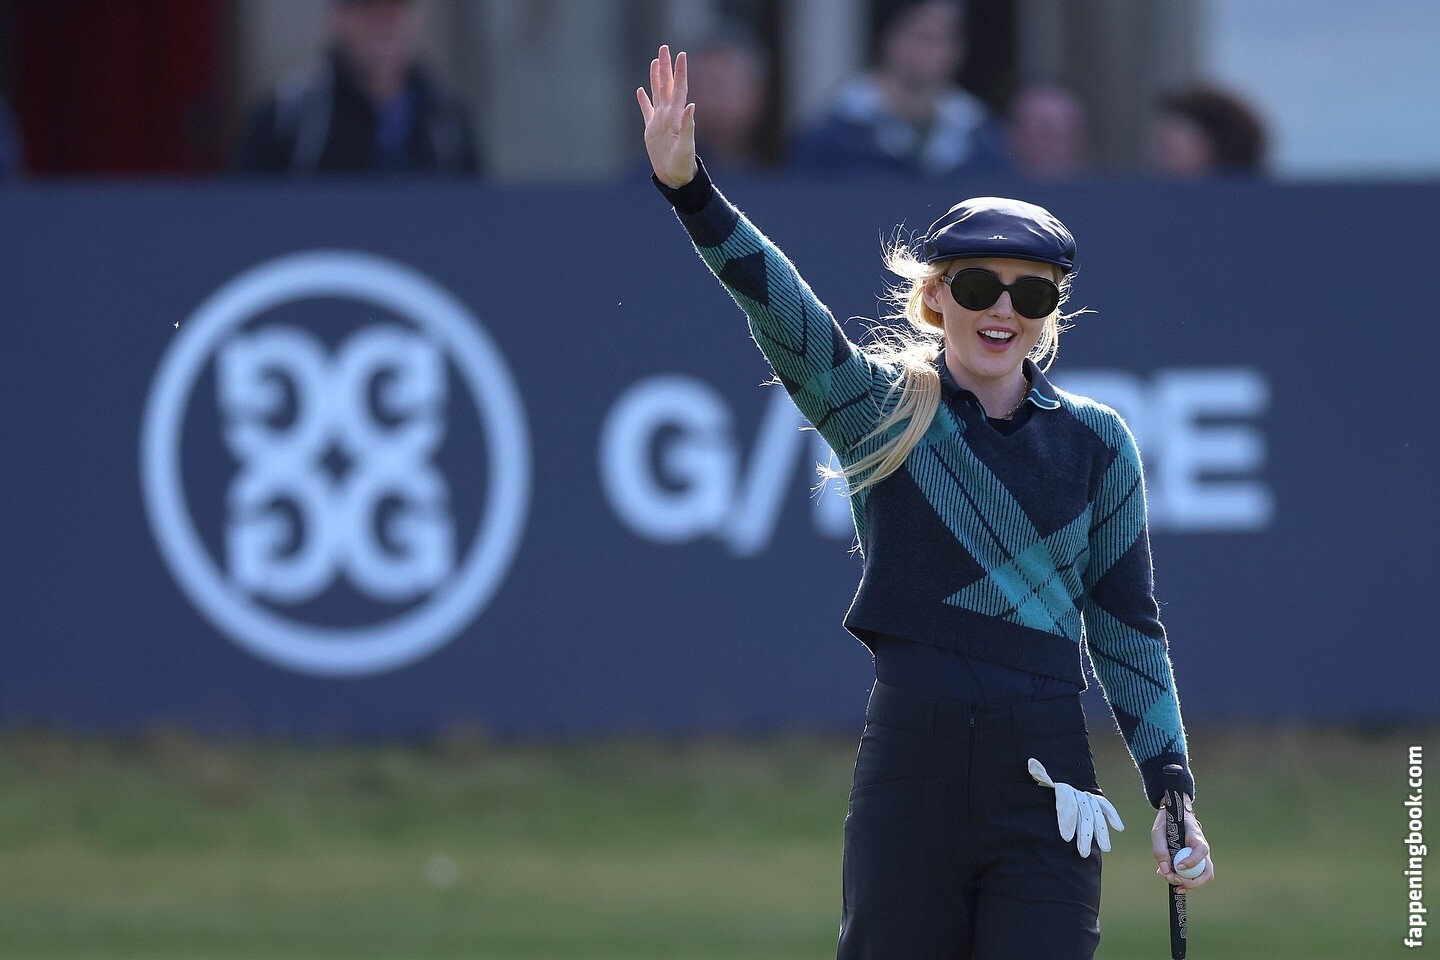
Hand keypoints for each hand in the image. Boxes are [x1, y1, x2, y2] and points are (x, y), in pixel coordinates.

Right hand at [636, 44, 696, 187]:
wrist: (675, 177)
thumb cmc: (683, 164)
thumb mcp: (686, 147)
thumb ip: (688, 126)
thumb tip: (691, 105)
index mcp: (676, 116)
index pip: (679, 88)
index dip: (680, 71)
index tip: (681, 54)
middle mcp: (668, 115)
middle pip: (666, 85)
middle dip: (665, 67)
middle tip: (664, 48)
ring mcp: (659, 121)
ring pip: (656, 93)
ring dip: (655, 78)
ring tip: (654, 62)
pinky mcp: (651, 130)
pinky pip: (646, 111)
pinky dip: (643, 100)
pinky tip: (640, 90)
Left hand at [1028, 758, 1124, 856]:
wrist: (1060, 763)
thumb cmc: (1047, 776)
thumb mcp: (1042, 775)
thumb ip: (1040, 773)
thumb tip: (1032, 764)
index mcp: (1062, 787)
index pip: (1066, 805)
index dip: (1066, 821)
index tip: (1066, 838)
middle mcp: (1077, 791)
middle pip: (1083, 814)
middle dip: (1084, 834)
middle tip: (1083, 853)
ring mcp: (1087, 794)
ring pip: (1095, 814)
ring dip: (1101, 831)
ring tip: (1106, 849)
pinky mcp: (1094, 796)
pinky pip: (1105, 805)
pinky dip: (1113, 815)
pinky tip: (1119, 828)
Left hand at [1152, 798, 1214, 892]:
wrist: (1173, 816)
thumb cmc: (1167, 822)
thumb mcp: (1158, 831)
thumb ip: (1160, 849)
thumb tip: (1164, 870)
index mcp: (1195, 836)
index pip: (1201, 850)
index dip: (1191, 861)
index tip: (1177, 866)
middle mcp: (1202, 849)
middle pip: (1207, 871)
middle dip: (1190, 880)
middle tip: (1172, 878)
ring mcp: (1202, 858)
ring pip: (1204, 877)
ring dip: (1188, 884)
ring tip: (1171, 882)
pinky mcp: (1196, 864)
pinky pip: (1196, 877)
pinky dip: (1186, 883)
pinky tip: (1174, 883)